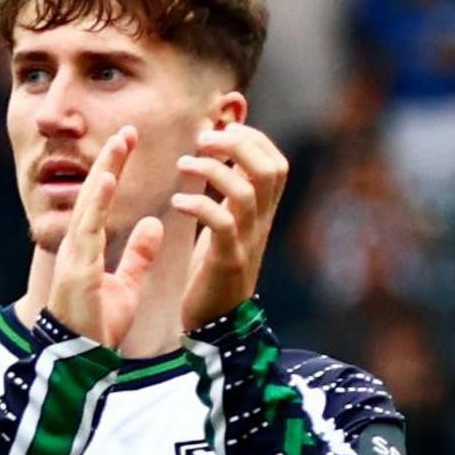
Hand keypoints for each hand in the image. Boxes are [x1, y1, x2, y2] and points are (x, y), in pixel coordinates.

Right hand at [41, 126, 167, 350]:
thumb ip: (137, 255)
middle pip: (92, 195)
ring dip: (104, 172)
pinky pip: (87, 230)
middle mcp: (78, 247)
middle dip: (109, 162)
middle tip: (127, 130)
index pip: (101, 201)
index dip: (114, 172)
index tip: (128, 145)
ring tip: (120, 143)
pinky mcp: (76, 269)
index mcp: (88, 249)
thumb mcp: (126, 286)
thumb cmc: (99, 327)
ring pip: (89, 204)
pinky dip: (95, 202)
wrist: (82, 361)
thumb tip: (153, 225)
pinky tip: (106, 179)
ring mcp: (74, 256)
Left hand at [171, 119, 290, 331]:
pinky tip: (177, 203)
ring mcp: (248, 242)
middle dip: (238, 145)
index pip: (277, 164)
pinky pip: (222, 224)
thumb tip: (225, 156)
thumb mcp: (228, 227)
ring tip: (184, 164)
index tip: (223, 129)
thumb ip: (232, 194)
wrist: (216, 324)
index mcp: (262, 213)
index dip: (255, 139)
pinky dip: (200, 205)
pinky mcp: (228, 261)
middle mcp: (261, 223)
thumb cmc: (215, 271)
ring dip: (213, 169)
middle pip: (269, 170)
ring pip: (247, 192)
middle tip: (203, 139)